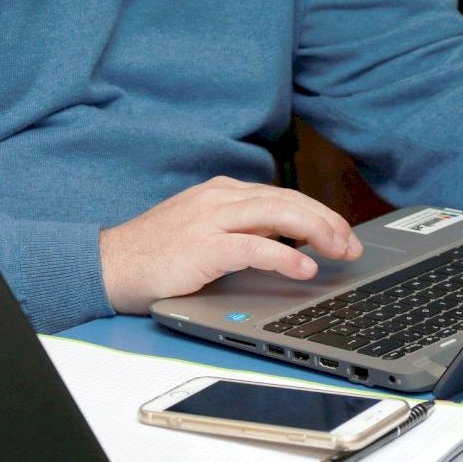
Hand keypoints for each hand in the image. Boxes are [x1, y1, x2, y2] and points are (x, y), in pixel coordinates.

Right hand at [99, 176, 362, 313]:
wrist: (109, 265)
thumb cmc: (157, 254)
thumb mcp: (207, 233)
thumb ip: (244, 231)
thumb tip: (291, 245)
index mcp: (224, 193)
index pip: (284, 196)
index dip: (320, 214)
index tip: (344, 234)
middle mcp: (221, 198)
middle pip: (289, 201)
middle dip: (328, 222)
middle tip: (353, 245)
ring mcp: (211, 220)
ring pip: (279, 216)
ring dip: (317, 233)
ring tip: (340, 251)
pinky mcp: (203, 247)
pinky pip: (254, 247)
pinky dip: (285, 257)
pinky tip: (305, 268)